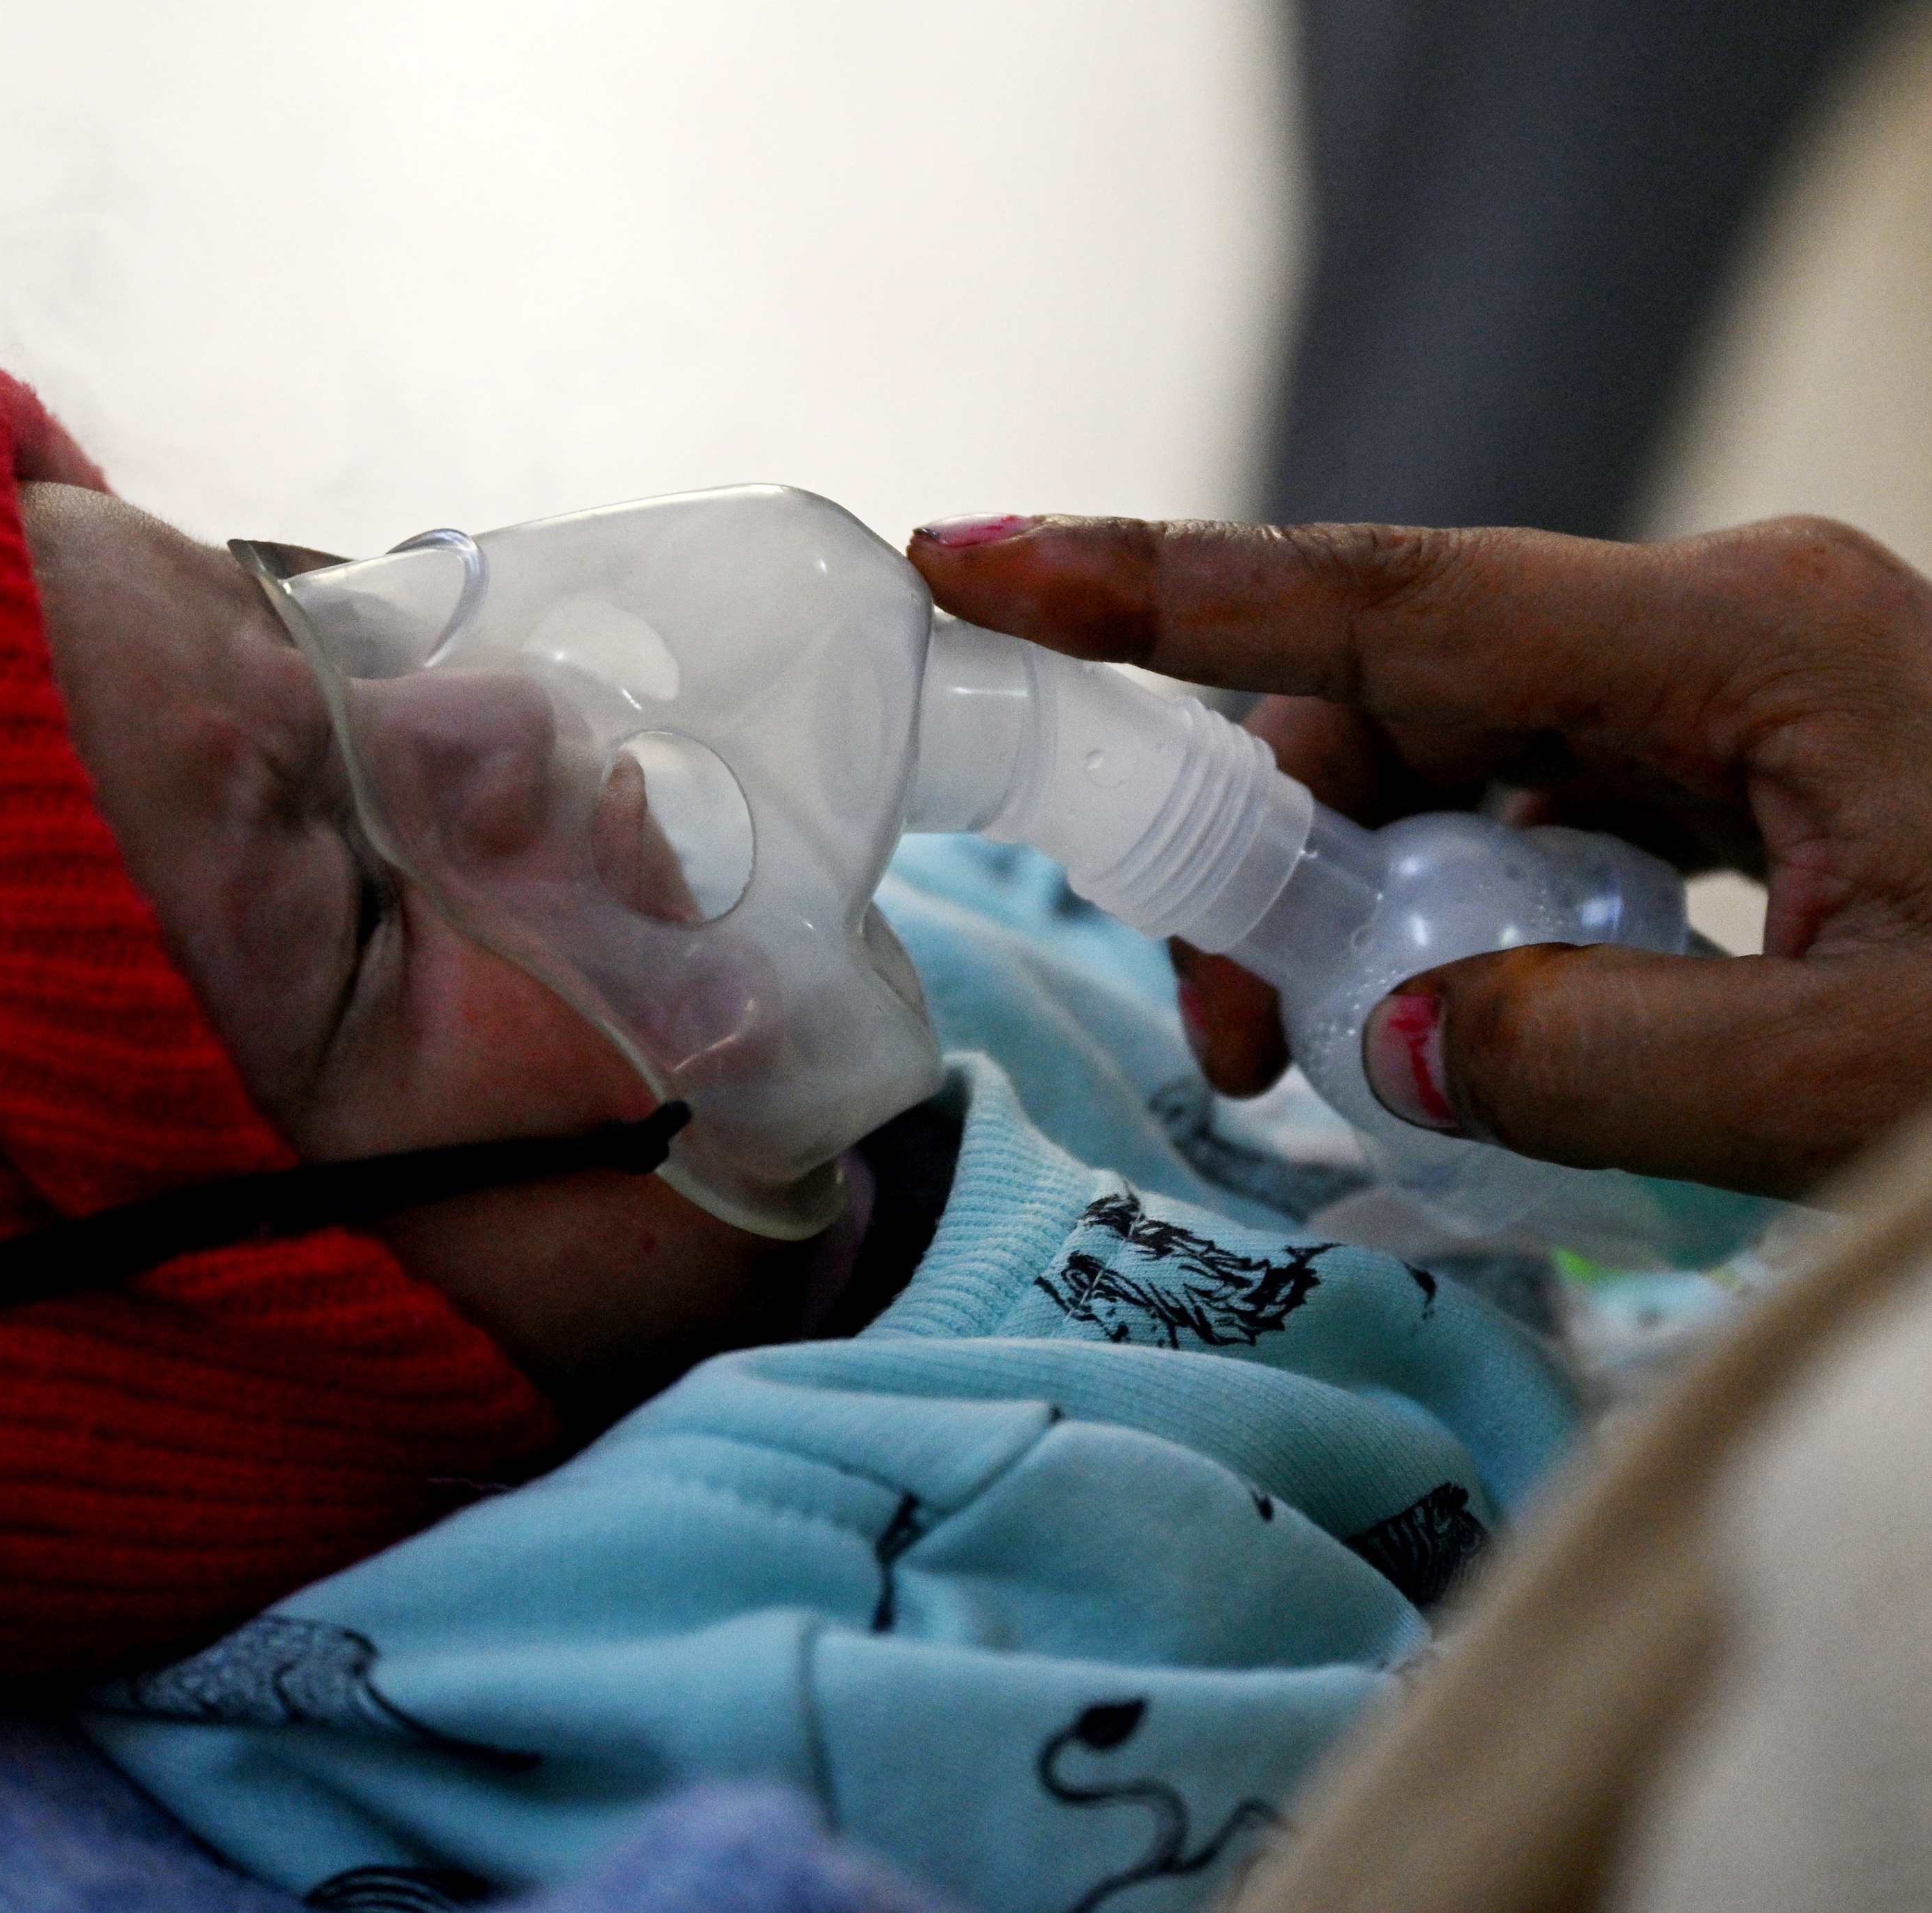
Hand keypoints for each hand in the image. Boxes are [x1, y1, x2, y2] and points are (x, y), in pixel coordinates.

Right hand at [908, 511, 1931, 1199]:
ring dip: (1371, 902)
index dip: (1157, 586)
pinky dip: (1476, 917)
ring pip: (1467, 764)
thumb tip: (1399, 1038)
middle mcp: (1733, 633)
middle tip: (1231, 1038)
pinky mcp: (1769, 774)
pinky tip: (1474, 1023)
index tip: (973, 563)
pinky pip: (1555, 819)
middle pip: (1403, 692)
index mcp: (1751, 640)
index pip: (1382, 596)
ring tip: (1338, 1057)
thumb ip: (1597, 1062)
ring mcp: (1754, 699)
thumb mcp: (1854, 1090)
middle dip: (1273, 849)